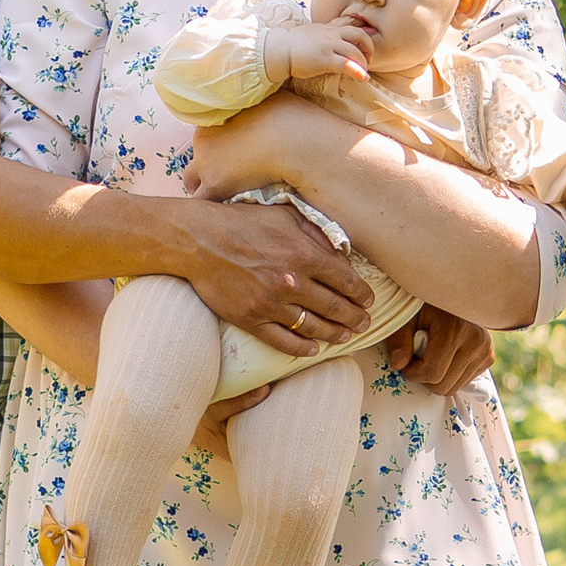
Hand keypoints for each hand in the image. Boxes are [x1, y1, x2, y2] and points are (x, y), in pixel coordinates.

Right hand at [169, 191, 368, 356]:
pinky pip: (282, 341)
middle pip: (335, 308)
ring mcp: (270, 304)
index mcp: (304, 254)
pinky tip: (313, 350)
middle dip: (354, 318)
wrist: (196, 239)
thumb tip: (341, 250)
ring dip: (333, 334)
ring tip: (344, 337)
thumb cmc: (240, 222)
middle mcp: (291, 281)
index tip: (369, 301)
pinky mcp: (250, 319)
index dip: (362, 294)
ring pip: (312, 327)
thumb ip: (314, 232)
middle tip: (364, 324)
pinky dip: (301, 348)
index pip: (346, 280)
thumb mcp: (282, 215)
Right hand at [276, 13, 376, 85]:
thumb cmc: (292, 46)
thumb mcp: (310, 34)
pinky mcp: (326, 59)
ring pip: (355, 50)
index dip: (362, 30)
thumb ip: (322, 35)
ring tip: (364, 72)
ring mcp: (329, 45)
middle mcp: (331, 34)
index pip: (349, 22)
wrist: (279, 50)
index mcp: (327, 28)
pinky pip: (347, 64)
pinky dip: (358, 71)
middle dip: (368, 47)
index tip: (366, 41)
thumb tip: (330, 43)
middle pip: (359, 34)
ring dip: (364, 62)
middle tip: (367, 59)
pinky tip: (363, 78)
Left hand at [389, 304, 497, 393]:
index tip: (406, 362)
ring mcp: (485, 351)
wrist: (452, 297)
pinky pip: (463, 382)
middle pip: (443, 386)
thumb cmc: (424, 306)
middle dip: (424, 378)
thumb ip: (399, 340)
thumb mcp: (406, 318)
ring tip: (432, 356)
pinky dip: (450, 376)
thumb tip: (398, 364)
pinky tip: (446, 358)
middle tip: (417, 360)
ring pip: (453, 388)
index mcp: (455, 329)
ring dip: (437, 378)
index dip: (413, 373)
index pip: (433, 372)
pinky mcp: (489, 358)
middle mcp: (475, 341)